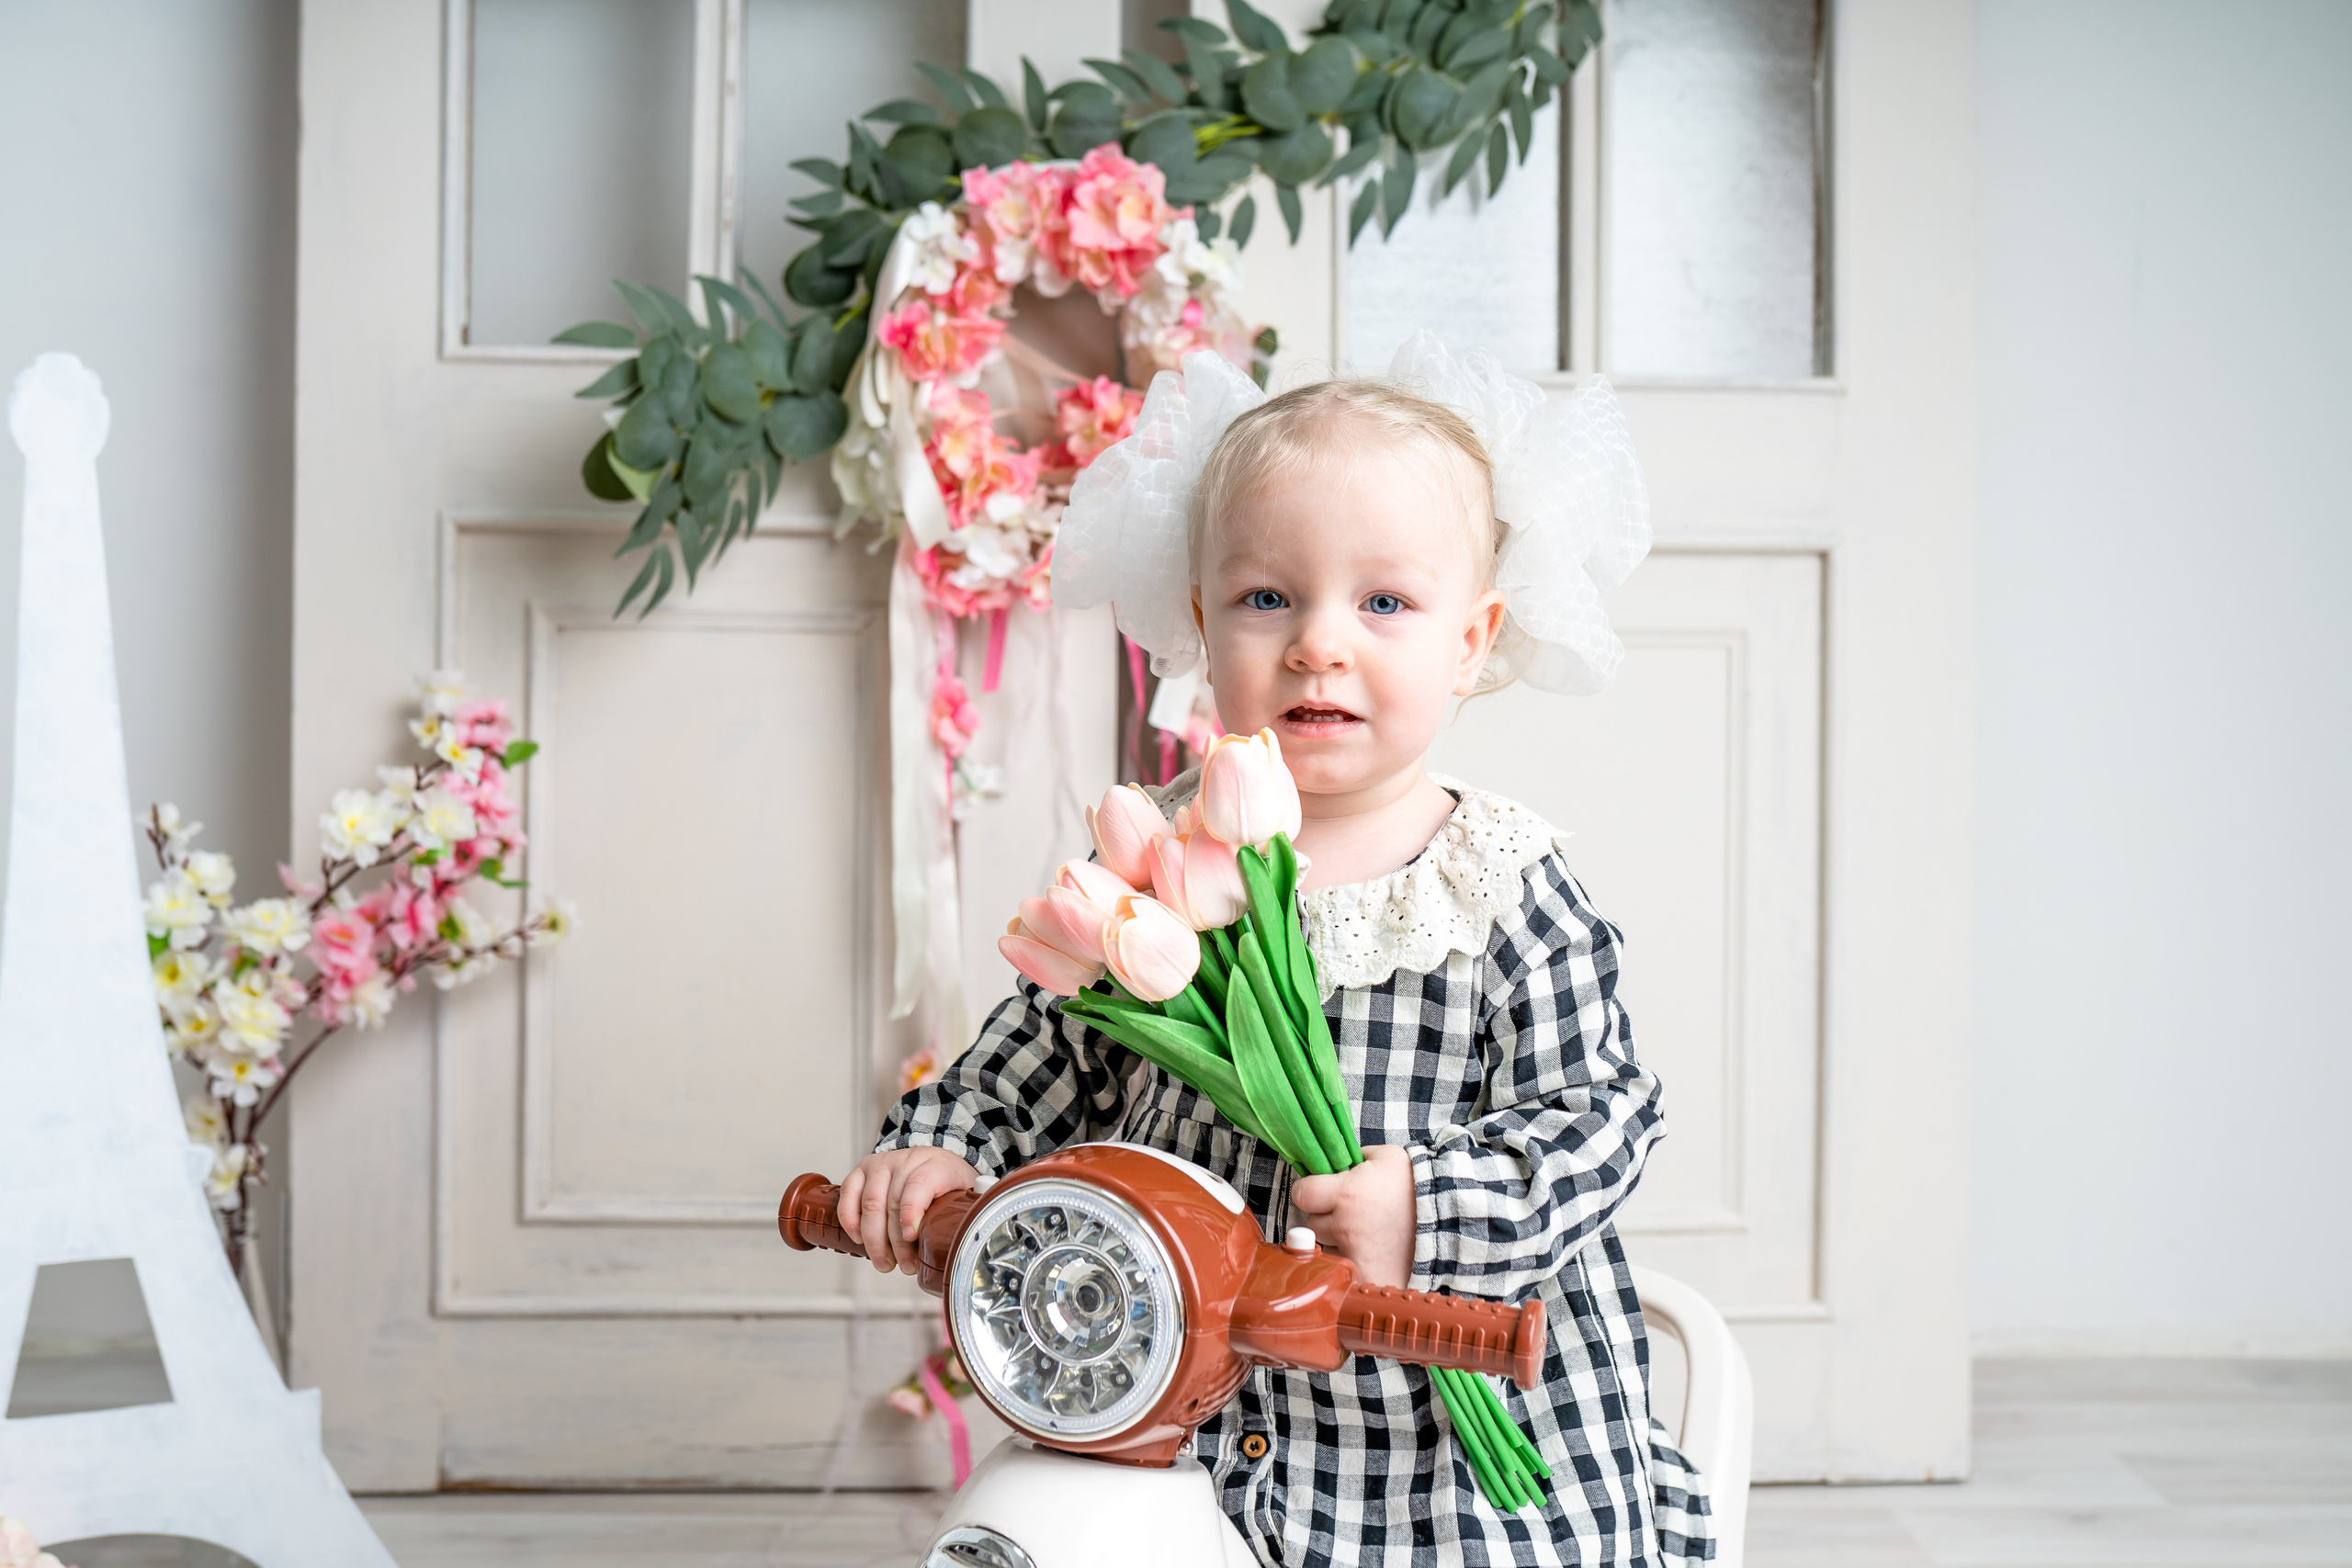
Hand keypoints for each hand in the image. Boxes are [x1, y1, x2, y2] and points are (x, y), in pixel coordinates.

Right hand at [838, 1146, 978, 1275]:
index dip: (912, 1212)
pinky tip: (858, 1240)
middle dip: (896, 1242)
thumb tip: (966, 1241)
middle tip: (904, 1266)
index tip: (911, 1237)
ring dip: (874, 1240)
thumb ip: (965, 1211)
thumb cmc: (948, 1182)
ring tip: (884, 1263)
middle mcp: (906, 1161)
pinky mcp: (862, 1171)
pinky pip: (849, 1194)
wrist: (932, 1159)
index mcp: (936, 1165)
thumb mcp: (965, 1192)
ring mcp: (881, 1164)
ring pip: (870, 1203)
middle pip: (893, 1202)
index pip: (919, 1185)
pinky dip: (850, 1220)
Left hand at [1289, 1144, 1415, 1288]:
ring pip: (1328, 1247)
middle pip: (1314, 1223)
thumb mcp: (1389, 1157)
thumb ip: (1356, 1155)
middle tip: (1353, 1213)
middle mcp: (1345, 1227)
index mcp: (1346, 1194)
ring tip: (1368, 1233)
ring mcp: (1354, 1256)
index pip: (1301, 1193)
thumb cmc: (1419, 1188)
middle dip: (1328, 1217)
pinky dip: (1355, 1262)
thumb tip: (1338, 1160)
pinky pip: (1345, 1270)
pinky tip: (1374, 1252)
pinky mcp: (1366, 1277)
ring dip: (1339, 1241)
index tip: (1322, 1191)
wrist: (1451, 1222)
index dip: (1311, 1190)